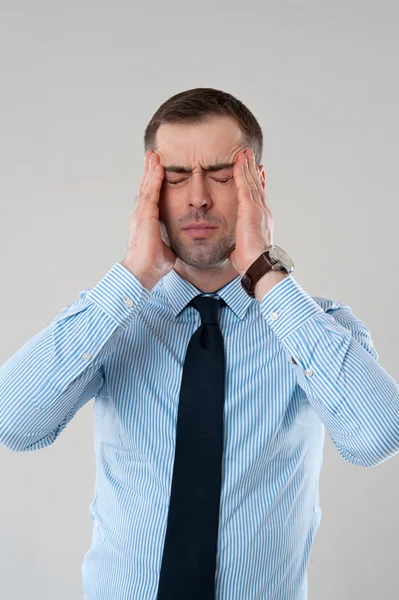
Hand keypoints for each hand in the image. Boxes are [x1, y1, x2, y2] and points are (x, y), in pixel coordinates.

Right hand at [121, 151, 176, 290]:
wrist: (142, 273)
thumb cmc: (152, 265)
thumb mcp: (167, 250)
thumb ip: (171, 243)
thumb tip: (179, 244)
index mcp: (146, 222)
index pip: (150, 198)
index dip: (153, 183)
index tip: (156, 171)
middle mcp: (140, 215)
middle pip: (146, 188)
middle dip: (149, 171)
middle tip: (152, 155)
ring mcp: (141, 215)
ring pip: (146, 187)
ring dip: (151, 170)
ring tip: (154, 155)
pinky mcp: (144, 217)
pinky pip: (150, 193)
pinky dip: (154, 179)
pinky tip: (158, 167)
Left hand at [228, 148, 273, 275]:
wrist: (258, 264)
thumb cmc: (250, 262)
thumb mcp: (242, 250)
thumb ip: (238, 245)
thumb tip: (232, 250)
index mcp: (262, 221)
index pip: (259, 198)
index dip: (258, 185)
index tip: (258, 174)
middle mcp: (263, 211)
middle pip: (257, 185)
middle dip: (253, 170)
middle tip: (250, 157)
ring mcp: (258, 209)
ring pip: (252, 182)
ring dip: (247, 166)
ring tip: (244, 153)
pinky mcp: (250, 209)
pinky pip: (244, 185)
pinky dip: (241, 172)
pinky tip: (238, 161)